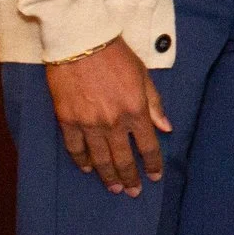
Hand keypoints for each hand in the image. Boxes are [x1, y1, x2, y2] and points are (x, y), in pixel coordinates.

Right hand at [44, 38, 169, 195]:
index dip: (153, 164)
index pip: (149, 146)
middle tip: (134, 192)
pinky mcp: (67, 119)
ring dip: (108, 176)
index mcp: (136, 110)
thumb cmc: (116, 56)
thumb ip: (154, 104)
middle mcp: (113, 122)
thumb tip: (166, 128)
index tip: (155, 176)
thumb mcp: (143, 76)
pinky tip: (88, 169)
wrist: (80, 43)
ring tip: (114, 187)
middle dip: (131, 178)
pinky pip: (75, 147)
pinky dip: (82, 160)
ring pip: (99, 158)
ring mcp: (88, 123)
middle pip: (124, 158)